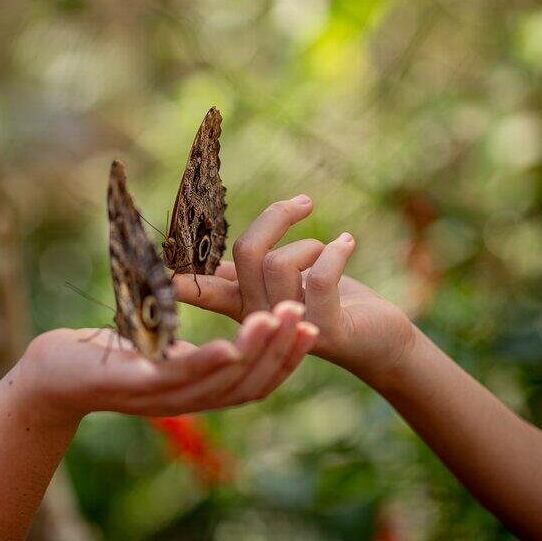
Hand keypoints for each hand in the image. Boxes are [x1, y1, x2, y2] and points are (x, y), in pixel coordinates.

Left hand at [14, 301, 317, 424]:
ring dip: (252, 352)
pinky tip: (227, 345)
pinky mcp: (127, 384)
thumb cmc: (107, 358)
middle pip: (245, 387)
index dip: (285, 361)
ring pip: (218, 384)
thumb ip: (191, 351)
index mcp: (194, 393)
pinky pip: (174, 377)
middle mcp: (182, 402)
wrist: (49, 376)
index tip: (310, 327)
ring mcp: (156, 397)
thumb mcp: (160, 350)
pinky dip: (206, 363)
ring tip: (276, 319)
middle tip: (303, 316)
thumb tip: (226, 335)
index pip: (252, 385)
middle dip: (279, 352)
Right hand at [174, 196, 415, 386]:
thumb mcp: (286, 280)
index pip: (204, 289)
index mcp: (243, 302)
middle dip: (276, 217)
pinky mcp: (322, 331)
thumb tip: (214, 261)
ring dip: (313, 245)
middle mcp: (258, 317)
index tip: (163, 278)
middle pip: (247, 252)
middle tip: (304, 203)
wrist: (378, 338)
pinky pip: (319, 277)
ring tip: (331, 251)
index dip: (183, 280)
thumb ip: (250, 270)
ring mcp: (288, 327)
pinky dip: (336, 253)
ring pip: (281, 263)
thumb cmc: (333, 298)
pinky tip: (348, 245)